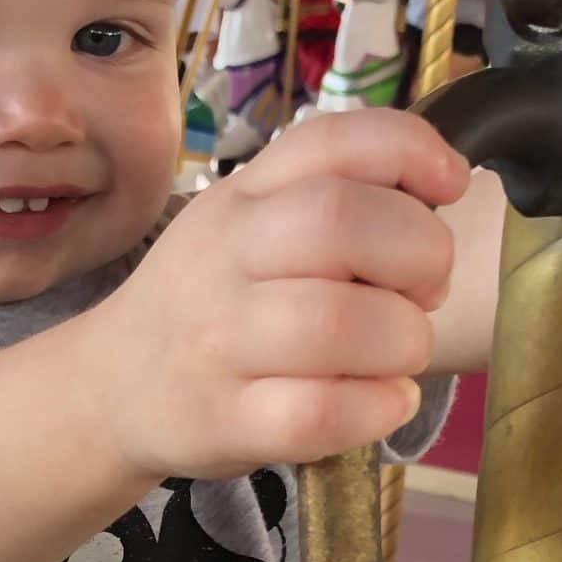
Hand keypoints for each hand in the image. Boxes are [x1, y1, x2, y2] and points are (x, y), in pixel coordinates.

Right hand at [102, 111, 467, 477]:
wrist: (112, 389)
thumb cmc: (211, 304)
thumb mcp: (248, 227)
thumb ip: (328, 198)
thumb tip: (440, 192)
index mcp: (242, 198)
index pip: (330, 141)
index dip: (410, 151)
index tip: (449, 185)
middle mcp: (224, 257)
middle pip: (342, 223)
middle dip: (422, 255)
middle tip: (423, 292)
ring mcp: (219, 342)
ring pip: (339, 323)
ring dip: (404, 340)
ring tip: (397, 352)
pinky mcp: (224, 420)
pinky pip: (320, 413)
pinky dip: (377, 405)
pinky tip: (383, 399)